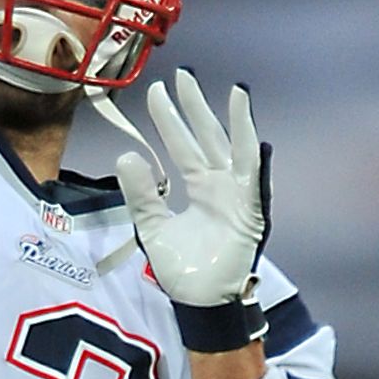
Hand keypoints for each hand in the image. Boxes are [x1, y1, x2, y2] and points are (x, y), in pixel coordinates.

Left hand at [114, 69, 266, 308]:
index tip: (157, 91)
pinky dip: (251, 151)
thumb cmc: (182, 270)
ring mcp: (237, 195)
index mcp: (198, 188)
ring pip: (234, 149)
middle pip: (207, 138)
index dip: (171, 119)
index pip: (183, 145)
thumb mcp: (153, 227)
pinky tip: (250, 127)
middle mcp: (219, 185)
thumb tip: (126, 155)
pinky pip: (252, 175)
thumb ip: (141, 194)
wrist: (201, 302)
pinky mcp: (249, 210)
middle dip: (196, 108)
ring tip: (232, 88)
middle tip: (182, 75)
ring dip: (232, 120)